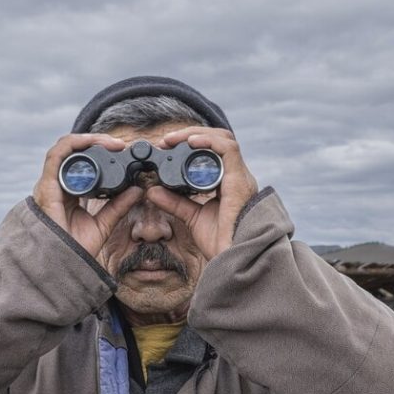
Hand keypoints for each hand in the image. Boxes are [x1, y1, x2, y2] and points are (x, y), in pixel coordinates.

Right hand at [32, 133, 143, 257]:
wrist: (63, 265)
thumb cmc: (77, 248)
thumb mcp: (104, 223)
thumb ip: (118, 206)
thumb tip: (137, 190)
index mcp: (69, 192)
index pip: (82, 162)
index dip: (101, 152)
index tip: (124, 153)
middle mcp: (58, 185)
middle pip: (75, 152)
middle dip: (98, 142)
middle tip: (121, 145)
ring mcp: (50, 184)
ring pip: (66, 148)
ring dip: (89, 140)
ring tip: (112, 143)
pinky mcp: (47, 186)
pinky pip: (56, 155)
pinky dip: (75, 144)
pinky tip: (92, 143)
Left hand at [146, 127, 258, 259]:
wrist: (232, 258)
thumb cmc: (220, 243)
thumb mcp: (192, 217)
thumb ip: (174, 203)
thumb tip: (153, 191)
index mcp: (228, 183)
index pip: (212, 152)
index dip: (189, 144)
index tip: (165, 148)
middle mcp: (236, 176)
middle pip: (217, 142)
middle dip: (190, 136)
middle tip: (165, 141)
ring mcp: (240, 177)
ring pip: (223, 139)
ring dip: (196, 135)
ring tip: (172, 139)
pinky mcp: (239, 180)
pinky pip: (228, 149)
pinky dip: (209, 141)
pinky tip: (191, 142)